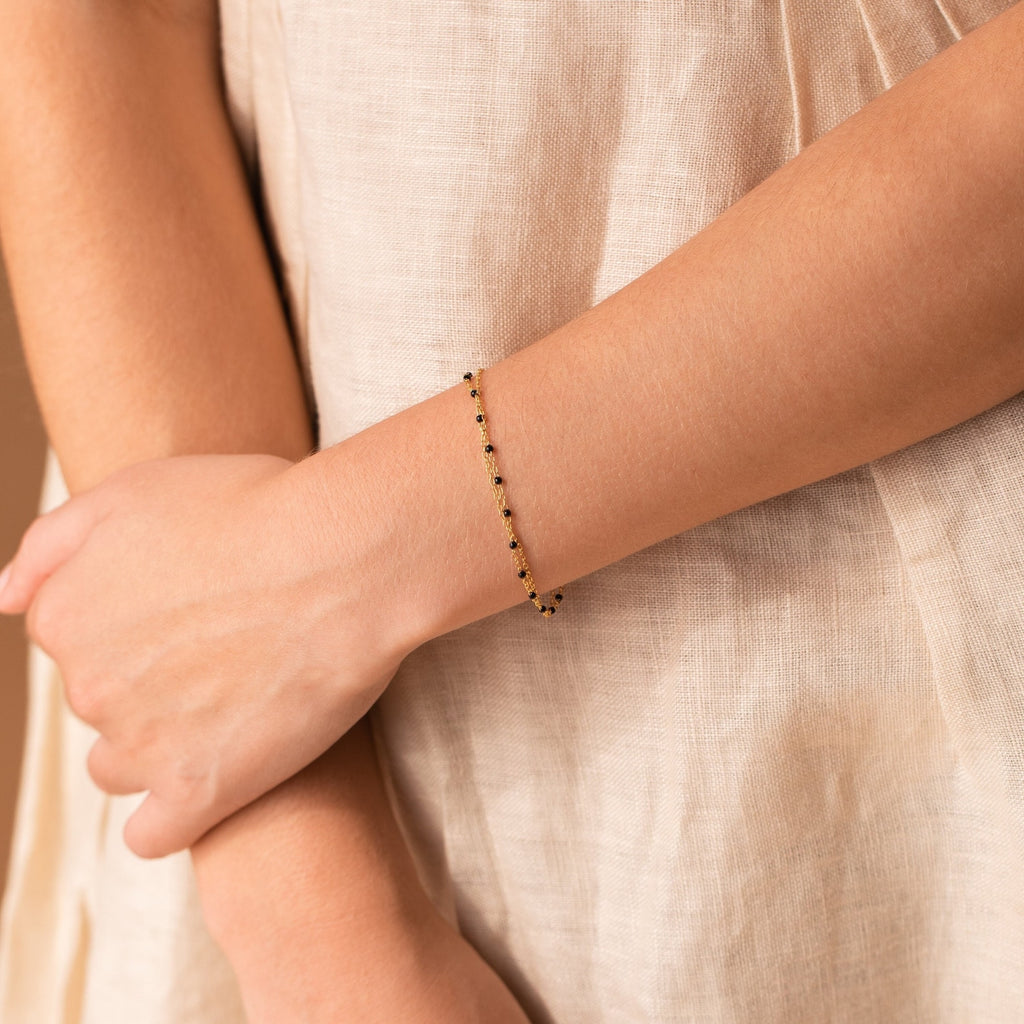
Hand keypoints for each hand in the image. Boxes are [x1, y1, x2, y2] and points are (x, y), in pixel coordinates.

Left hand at [0, 453, 408, 857]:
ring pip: (118, 765)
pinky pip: (154, 834)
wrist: (347, 558)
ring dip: (157, 744)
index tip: (187, 607)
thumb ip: (52, 543)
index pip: (71, 636)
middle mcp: (88, 686)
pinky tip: (215, 777)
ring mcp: (142, 745)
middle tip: (226, 644)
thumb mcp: (138, 488)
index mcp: (67, 615)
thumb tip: (3, 599)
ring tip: (229, 705)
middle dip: (146, 678)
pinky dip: (177, 811)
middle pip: (99, 699)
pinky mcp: (199, 791)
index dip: (132, 618)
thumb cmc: (255, 509)